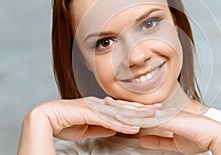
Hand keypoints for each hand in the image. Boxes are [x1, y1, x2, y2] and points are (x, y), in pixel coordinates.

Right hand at [18, 97, 160, 154]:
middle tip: (161, 109)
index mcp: (101, 106)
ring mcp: (96, 108)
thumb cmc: (65, 121)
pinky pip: (108, 120)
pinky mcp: (89, 113)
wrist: (46, 116)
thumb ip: (101, 126)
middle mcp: (101, 104)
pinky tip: (133, 128)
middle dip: (144, 109)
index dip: (139, 110)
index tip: (153, 111)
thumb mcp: (87, 127)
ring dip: (138, 116)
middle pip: (126, 107)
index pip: (124, 108)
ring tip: (153, 118)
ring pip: (121, 112)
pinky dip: (122, 124)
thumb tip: (113, 128)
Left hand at [113, 103, 220, 154]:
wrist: (214, 135)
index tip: (113, 107)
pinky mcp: (168, 119)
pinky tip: (122, 116)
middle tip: (103, 100)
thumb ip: (158, 140)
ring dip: (122, 108)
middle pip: (136, 107)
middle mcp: (161, 113)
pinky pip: (147, 118)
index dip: (126, 108)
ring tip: (107, 105)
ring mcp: (164, 114)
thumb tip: (142, 139)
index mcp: (162, 116)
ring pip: (139, 111)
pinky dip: (133, 117)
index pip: (140, 111)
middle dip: (119, 104)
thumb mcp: (173, 142)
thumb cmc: (197, 137)